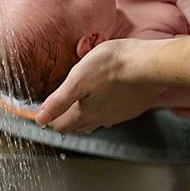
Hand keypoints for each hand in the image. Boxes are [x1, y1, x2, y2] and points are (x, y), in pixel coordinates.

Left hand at [35, 36, 189, 133]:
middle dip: (66, 121)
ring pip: (97, 121)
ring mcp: (120, 114)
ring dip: (86, 118)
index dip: (50, 121)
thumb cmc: (112, 66)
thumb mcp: (77, 79)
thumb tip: (40, 119)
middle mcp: (102, 118)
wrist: (149, 64)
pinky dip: (106, 110)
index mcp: (85, 113)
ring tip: (80, 110)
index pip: (61, 125)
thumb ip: (58, 101)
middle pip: (78, 126)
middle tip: (58, 115)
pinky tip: (107, 101)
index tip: (41, 117)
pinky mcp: (134, 107)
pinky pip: (115, 113)